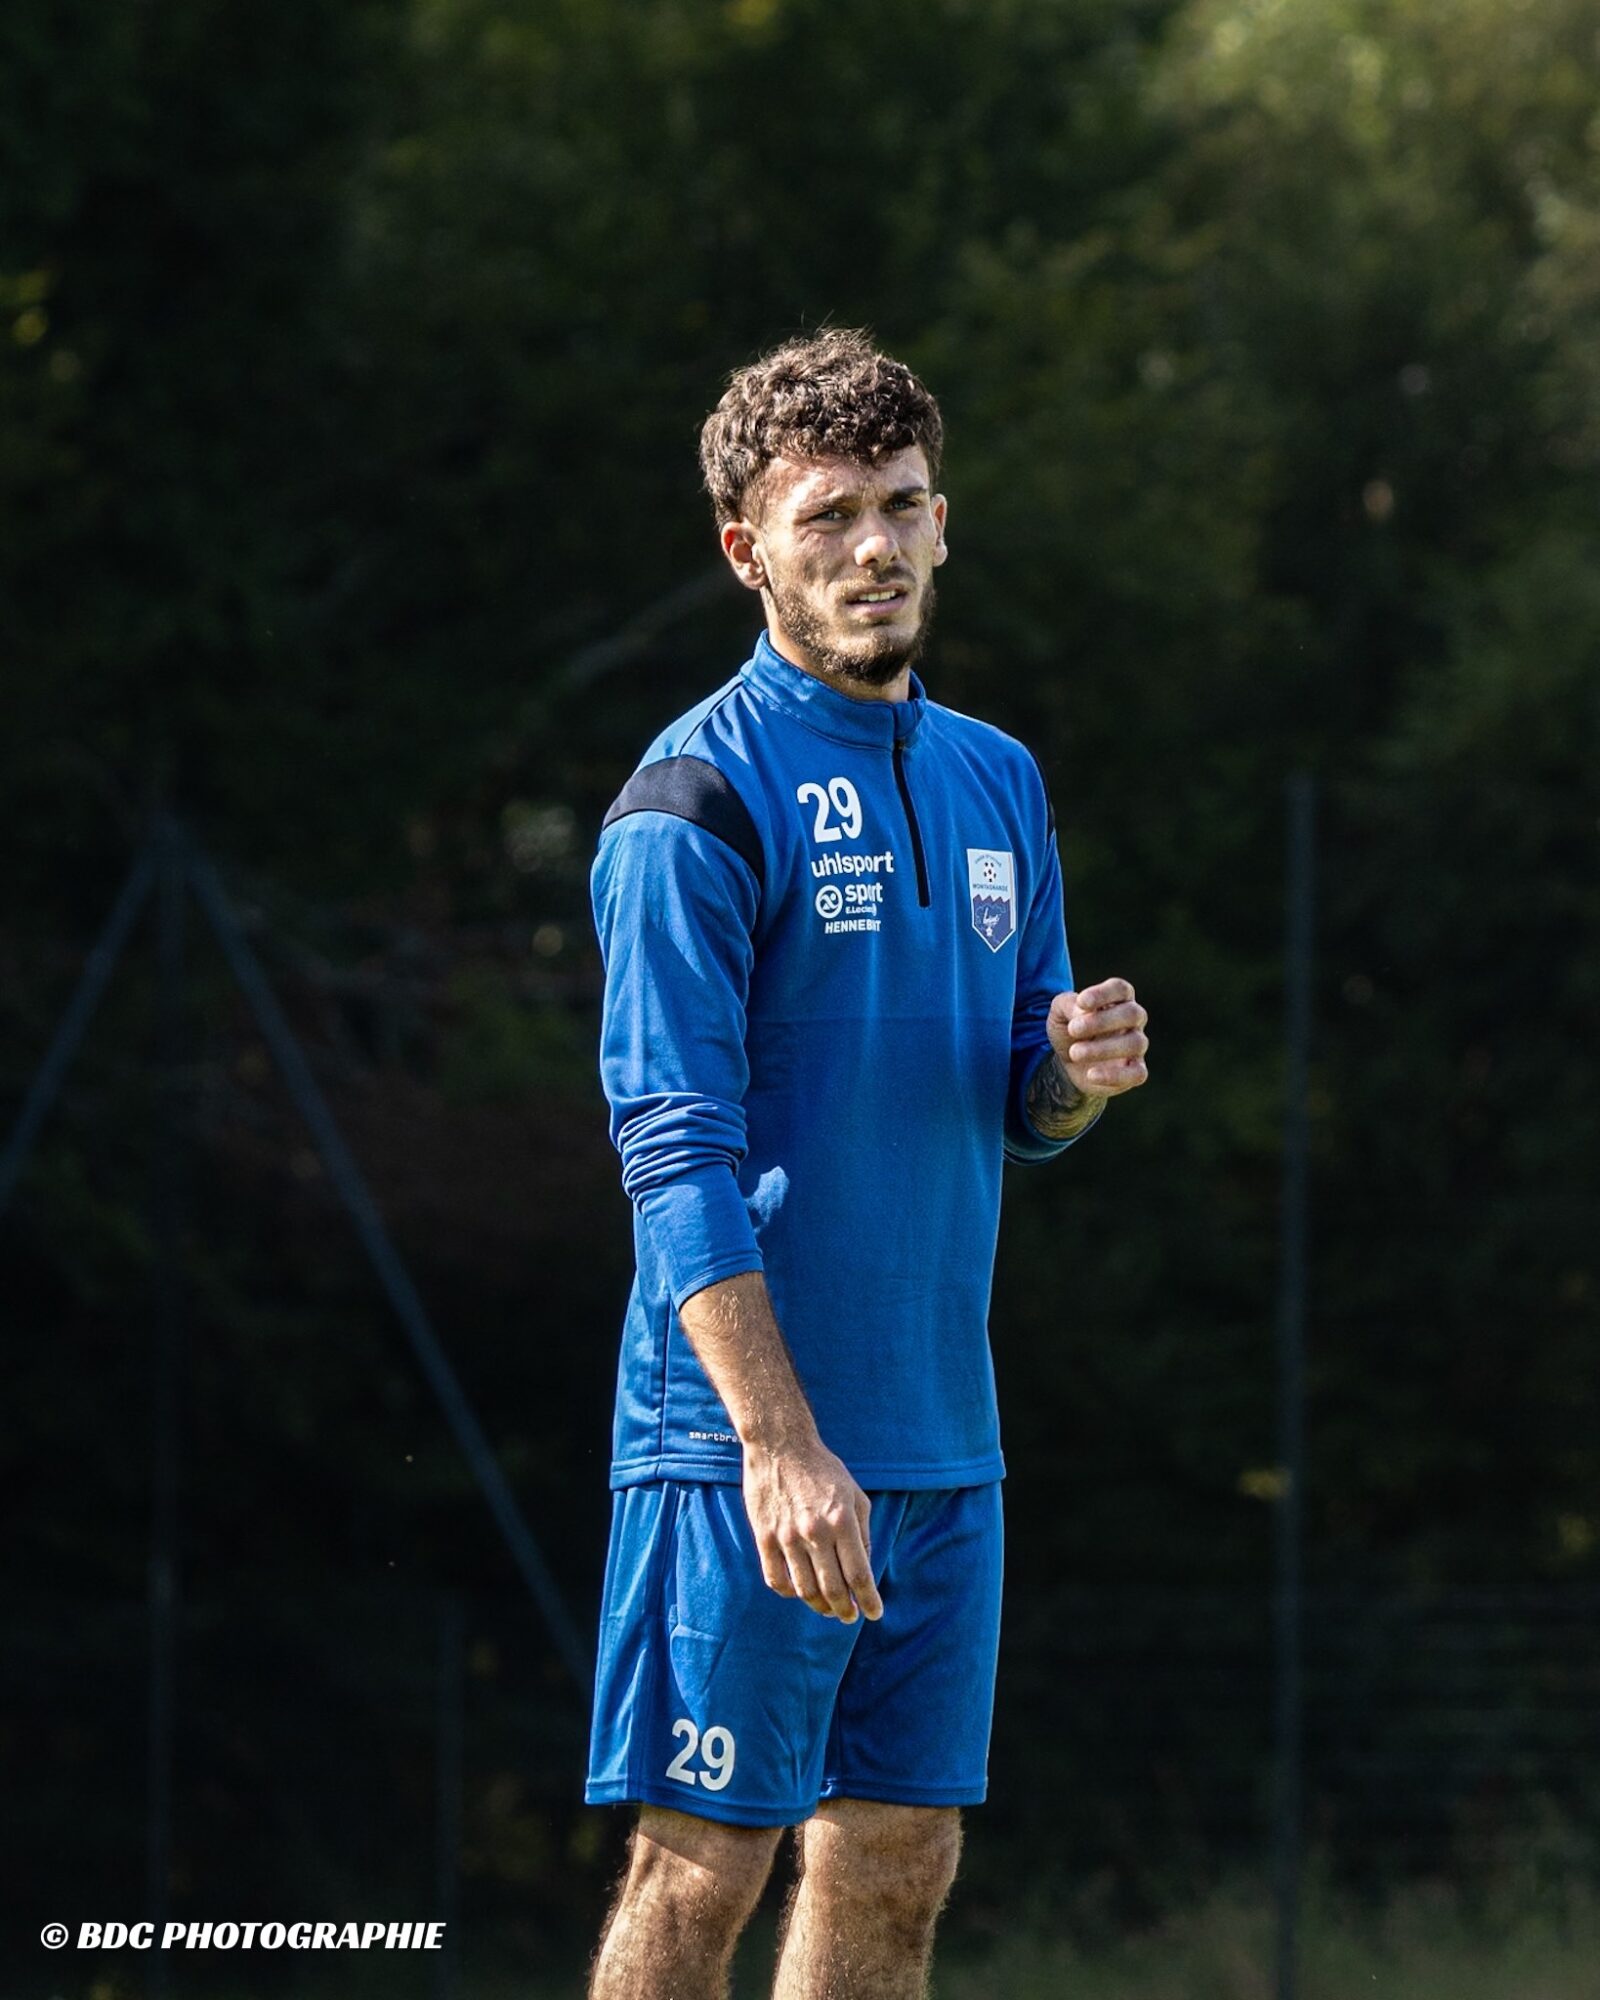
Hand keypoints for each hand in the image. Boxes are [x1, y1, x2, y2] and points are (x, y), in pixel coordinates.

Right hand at [742, 1436, 882, 1623]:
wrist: (780, 1445)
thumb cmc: (823, 1469)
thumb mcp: (855, 1495)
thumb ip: (862, 1533)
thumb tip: (864, 1569)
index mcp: (842, 1521)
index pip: (859, 1574)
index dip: (869, 1600)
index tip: (874, 1613)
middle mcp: (816, 1532)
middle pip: (833, 1589)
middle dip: (845, 1610)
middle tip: (850, 1617)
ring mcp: (787, 1537)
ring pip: (805, 1590)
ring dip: (820, 1607)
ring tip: (828, 1609)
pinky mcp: (764, 1538)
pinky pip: (776, 1580)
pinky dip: (791, 1593)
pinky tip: (800, 1592)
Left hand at [1046, 977, 1148, 1096]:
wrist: (1068, 1063)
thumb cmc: (1069, 1030)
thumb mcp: (1059, 1013)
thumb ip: (1068, 1005)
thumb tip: (1082, 1011)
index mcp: (1118, 999)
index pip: (1121, 989)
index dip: (1103, 994)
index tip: (1081, 1002)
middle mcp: (1133, 1020)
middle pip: (1132, 1013)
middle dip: (1101, 1021)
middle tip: (1073, 1029)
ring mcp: (1137, 1045)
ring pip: (1135, 1043)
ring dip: (1103, 1048)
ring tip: (1074, 1053)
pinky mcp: (1136, 1071)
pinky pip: (1137, 1073)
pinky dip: (1114, 1075)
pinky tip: (1090, 1074)